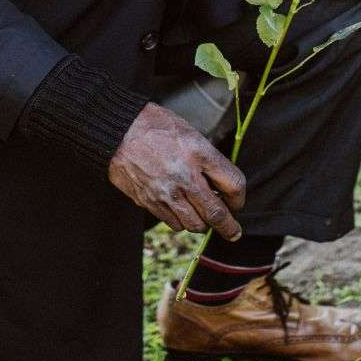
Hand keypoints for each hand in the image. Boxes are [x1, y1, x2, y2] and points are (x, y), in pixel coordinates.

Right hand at [108, 102, 245, 238]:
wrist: (120, 131)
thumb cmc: (158, 128)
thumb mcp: (192, 135)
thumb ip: (210, 161)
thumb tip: (224, 188)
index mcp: (199, 154)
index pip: (233, 185)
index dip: (239, 198)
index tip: (237, 203)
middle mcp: (184, 177)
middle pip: (216, 214)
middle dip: (228, 227)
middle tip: (233, 232)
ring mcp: (165, 193)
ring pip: (194, 225)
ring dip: (202, 223)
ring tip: (201, 214)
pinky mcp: (149, 202)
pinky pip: (173, 223)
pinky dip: (181, 221)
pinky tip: (180, 208)